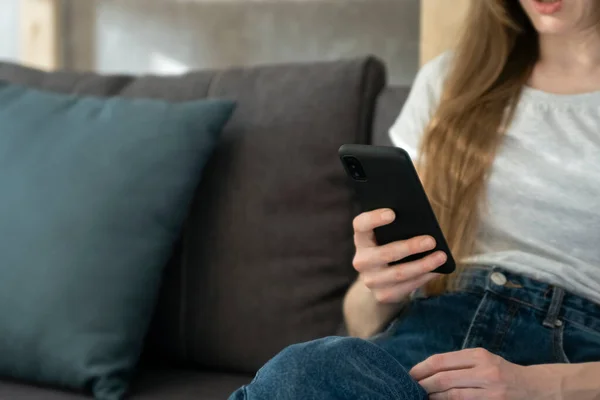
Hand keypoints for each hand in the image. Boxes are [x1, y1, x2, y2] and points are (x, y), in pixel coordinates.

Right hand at [352, 208, 446, 304]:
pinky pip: (407, 286)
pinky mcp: (383, 295)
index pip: (361, 225)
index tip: (392, 213)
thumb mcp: (388, 237)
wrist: (380, 280)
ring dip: (423, 265)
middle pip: (385, 253)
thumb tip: (423, 225)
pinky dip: (425, 277)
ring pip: (399, 273)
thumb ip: (398, 228)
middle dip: (410, 247)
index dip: (374, 218)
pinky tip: (438, 270)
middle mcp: (361, 260)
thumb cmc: (390, 247)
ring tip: (441, 256)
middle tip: (431, 240)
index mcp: (361, 239)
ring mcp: (371, 280)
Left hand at [410, 348, 563, 399]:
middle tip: (410, 388)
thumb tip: (427, 370)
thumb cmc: (504, 372)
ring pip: (451, 395)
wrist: (537, 388)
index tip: (409, 374)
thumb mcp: (484, 359)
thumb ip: (459, 363)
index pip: (441, 361)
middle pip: (443, 379)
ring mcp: (491, 392)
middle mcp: (485, 372)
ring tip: (421, 397)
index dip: (421, 369)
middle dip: (423, 385)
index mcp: (479, 355)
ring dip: (433, 397)